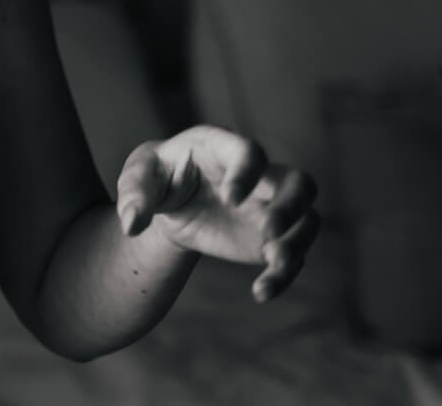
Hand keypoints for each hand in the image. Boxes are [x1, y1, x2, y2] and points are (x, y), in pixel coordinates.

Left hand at [115, 125, 320, 302]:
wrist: (170, 204)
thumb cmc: (155, 178)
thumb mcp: (137, 180)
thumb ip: (134, 197)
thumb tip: (132, 223)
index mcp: (222, 148)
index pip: (250, 152)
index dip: (247, 172)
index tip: (230, 198)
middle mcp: (257, 175)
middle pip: (299, 181)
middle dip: (291, 206)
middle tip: (268, 232)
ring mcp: (270, 207)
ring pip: (309, 218)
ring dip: (298, 243)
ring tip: (272, 263)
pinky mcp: (272, 238)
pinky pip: (294, 256)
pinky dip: (284, 276)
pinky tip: (260, 293)